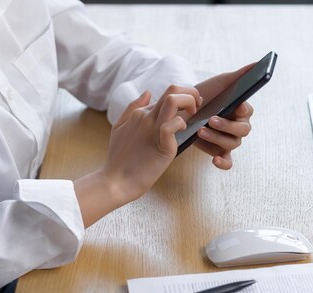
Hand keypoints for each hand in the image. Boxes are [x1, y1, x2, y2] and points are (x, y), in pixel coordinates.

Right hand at [74, 85, 200, 226]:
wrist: (115, 181)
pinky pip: (173, 124)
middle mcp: (146, 117)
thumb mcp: (120, 128)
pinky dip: (182, 124)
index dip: (183, 98)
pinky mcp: (161, 144)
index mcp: (140, 113)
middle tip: (197, 107)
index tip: (191, 108)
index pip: (167, 95)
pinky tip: (184, 131)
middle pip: (172, 90)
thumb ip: (133, 109)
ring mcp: (152, 129)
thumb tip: (148, 92)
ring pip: (173, 100)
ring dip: (190, 102)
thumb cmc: (119, 159)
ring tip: (194, 114)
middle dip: (191, 93)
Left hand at [194, 64, 255, 169]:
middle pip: (242, 130)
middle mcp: (238, 126)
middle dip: (227, 125)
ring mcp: (229, 140)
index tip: (236, 106)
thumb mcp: (220, 83)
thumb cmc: (206, 95)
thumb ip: (240, 75)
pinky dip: (223, 162)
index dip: (243, 109)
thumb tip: (257, 64)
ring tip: (200, 130)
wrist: (183, 110)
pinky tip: (215, 160)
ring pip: (232, 143)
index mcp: (241, 110)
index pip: (248, 110)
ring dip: (217, 138)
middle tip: (211, 119)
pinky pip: (227, 161)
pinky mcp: (218, 152)